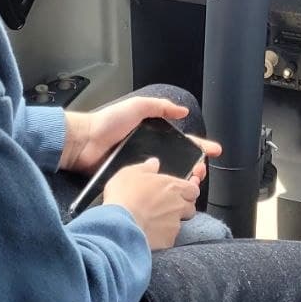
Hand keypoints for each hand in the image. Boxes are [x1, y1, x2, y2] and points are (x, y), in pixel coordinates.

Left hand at [59, 94, 221, 180]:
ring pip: (169, 179)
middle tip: (202, 173)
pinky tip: (173, 195)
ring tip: (192, 184)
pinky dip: (164, 192)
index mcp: (152, 136)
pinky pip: (152, 189)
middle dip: (196, 168)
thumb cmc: (108, 123)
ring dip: (183, 182)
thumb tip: (183, 111)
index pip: (182, 142)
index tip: (215, 151)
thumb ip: (159, 106)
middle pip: (180, 163)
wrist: (84, 142)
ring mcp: (142, 170)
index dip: (200, 147)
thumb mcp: (137, 107)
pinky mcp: (132, 183)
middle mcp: (150, 154)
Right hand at [102, 158, 199, 250]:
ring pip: (179, 224)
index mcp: (173, 186)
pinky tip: (148, 232)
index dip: (188, 191)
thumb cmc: (125, 196)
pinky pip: (168, 238)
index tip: (181, 192)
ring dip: (169, 222)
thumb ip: (147, 167)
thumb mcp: (131, 172)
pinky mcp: (167, 241)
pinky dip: (161, 236)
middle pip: (190, 207)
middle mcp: (178, 205)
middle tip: (165, 207)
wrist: (119, 224)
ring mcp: (174, 224)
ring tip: (152, 221)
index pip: (193, 189)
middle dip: (182, 207)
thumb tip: (154, 163)